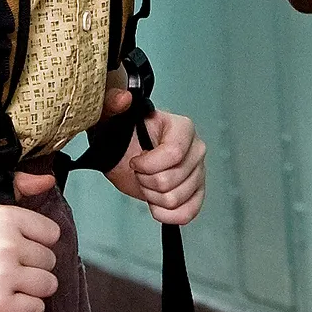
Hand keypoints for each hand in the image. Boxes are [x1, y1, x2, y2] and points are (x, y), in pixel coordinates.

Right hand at [0, 172, 60, 311]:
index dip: (39, 241)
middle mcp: (7, 245)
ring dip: (35, 288)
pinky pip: (35, 308)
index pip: (51, 234)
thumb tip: (46, 181)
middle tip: (12, 266)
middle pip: (49, 260)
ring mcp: (2, 275)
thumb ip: (19, 187)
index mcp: (7, 217)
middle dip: (34, 265)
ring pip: (47, 285)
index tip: (24, 246)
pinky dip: (28, 308)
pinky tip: (14, 300)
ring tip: (15, 283)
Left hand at [102, 90, 205, 224]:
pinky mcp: (196, 194)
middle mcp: (196, 149)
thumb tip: (123, 98)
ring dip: (152, 196)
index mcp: (182, 128)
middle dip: (146, 181)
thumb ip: (112, 104)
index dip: (148, 164)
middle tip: (140, 171)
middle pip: (172, 180)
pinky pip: (187, 213)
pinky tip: (155, 202)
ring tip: (147, 182)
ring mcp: (199, 173)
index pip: (174, 153)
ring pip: (175, 199)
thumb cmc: (123, 137)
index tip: (134, 160)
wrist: (125, 157)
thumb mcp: (112, 118)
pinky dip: (165, 214)